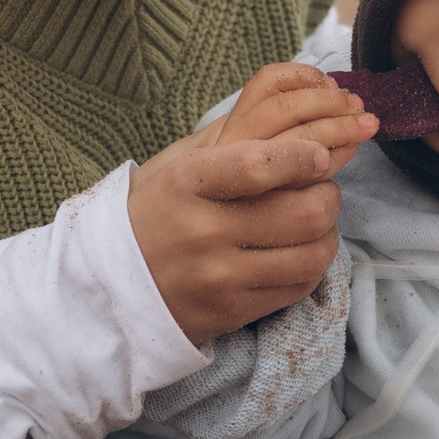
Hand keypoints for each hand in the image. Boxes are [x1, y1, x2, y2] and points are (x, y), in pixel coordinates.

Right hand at [126, 62, 376, 346]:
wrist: (110, 286)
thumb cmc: (155, 214)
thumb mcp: (176, 167)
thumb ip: (233, 142)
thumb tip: (300, 127)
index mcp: (186, 183)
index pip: (258, 165)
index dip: (302, 157)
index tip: (319, 155)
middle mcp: (203, 231)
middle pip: (304, 211)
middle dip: (328, 195)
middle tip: (321, 189)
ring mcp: (220, 276)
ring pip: (312, 252)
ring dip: (327, 233)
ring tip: (315, 222)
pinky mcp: (233, 311)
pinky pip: (299, 285)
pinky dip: (312, 265)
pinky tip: (299, 252)